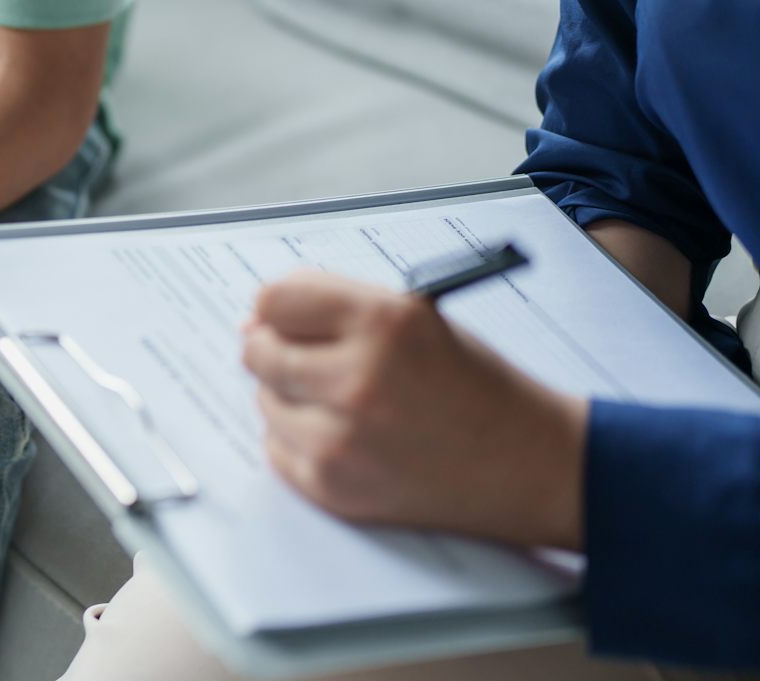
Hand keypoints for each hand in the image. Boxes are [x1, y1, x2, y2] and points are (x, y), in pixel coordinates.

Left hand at [240, 271, 588, 549]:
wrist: (532, 465)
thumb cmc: (476, 388)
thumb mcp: (417, 318)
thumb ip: (336, 307)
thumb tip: (255, 320)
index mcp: (384, 322)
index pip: (275, 300)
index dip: (276, 309)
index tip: (281, 318)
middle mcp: (359, 379)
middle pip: (260, 353)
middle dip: (276, 351)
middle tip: (311, 361)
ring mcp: (343, 440)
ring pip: (266, 402)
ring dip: (292, 399)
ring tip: (348, 404)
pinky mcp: (335, 488)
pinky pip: (277, 450)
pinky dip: (301, 443)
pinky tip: (349, 438)